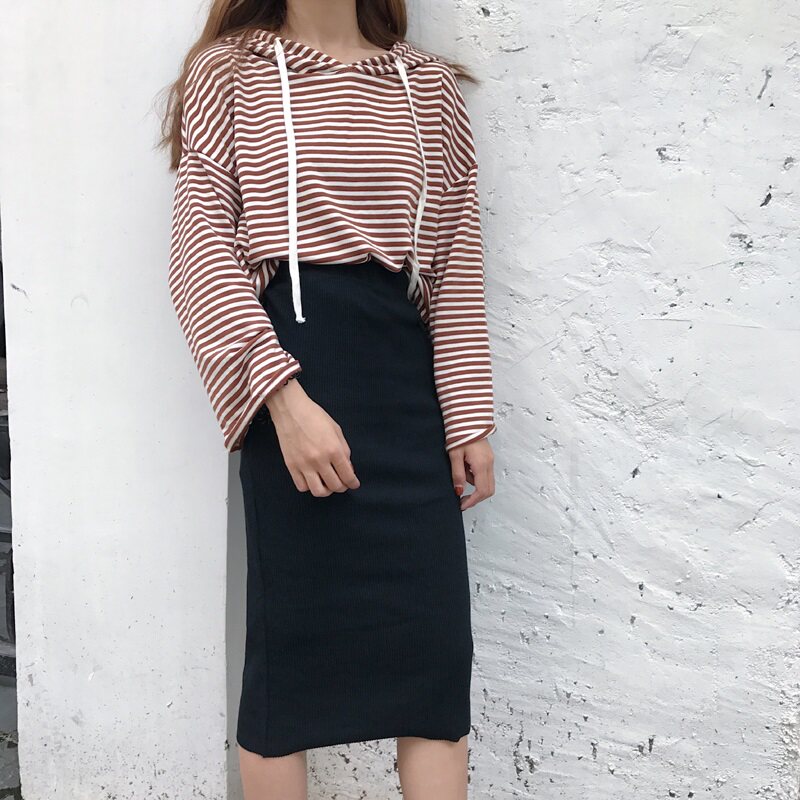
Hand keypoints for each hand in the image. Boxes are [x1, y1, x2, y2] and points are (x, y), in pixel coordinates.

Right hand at [265, 379, 360, 496]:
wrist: (291, 410)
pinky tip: (313, 479)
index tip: (354, 484)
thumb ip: (344, 450)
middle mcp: (319, 460)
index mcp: (333, 449)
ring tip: (327, 484)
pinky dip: (310, 486)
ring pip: (318, 491)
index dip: (353, 483)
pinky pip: (302, 486)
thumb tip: (347, 467)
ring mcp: (304, 465)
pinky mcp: (291, 466)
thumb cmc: (314, 416)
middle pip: (335, 486)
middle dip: (342, 487)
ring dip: (326, 491)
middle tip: (342, 483)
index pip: (347, 475)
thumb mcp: (336, 429)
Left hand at [448, 438, 494, 510]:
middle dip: (476, 498)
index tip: (461, 505)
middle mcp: (489, 464)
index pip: (481, 491)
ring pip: (488, 483)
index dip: (472, 501)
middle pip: (488, 490)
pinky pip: (485, 474)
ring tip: (461, 474)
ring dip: (475, 486)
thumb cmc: (460, 434)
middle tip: (462, 500)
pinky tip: (465, 468)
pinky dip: (476, 478)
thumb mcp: (454, 455)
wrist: (468, 419)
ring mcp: (490, 461)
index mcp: (481, 464)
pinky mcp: (488, 458)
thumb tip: (459, 491)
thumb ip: (457, 474)